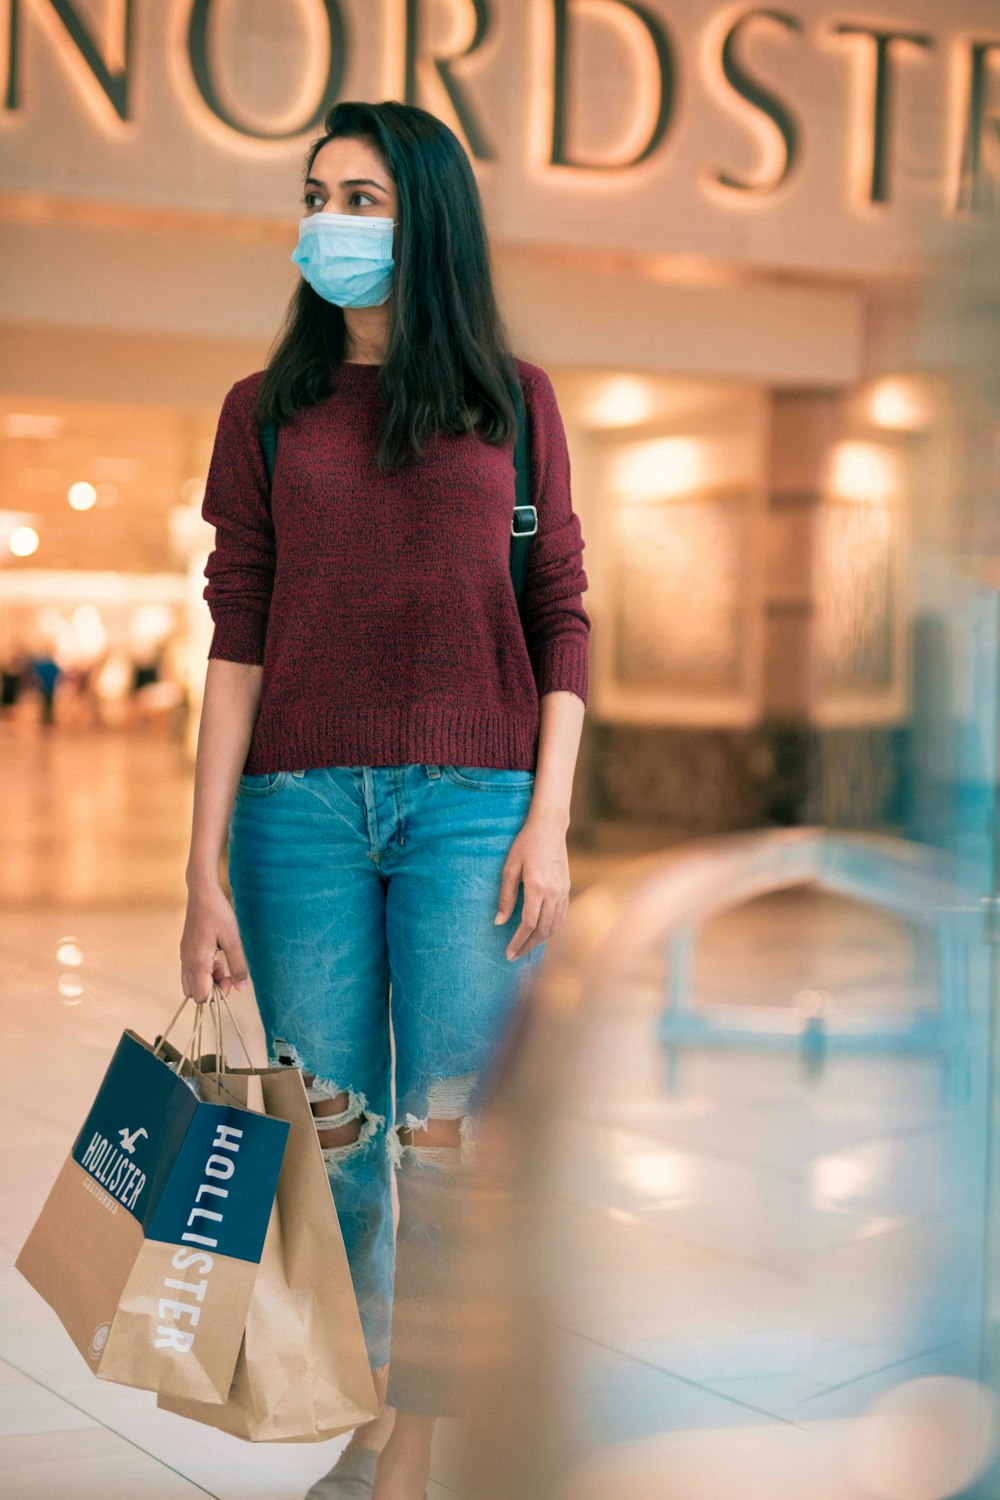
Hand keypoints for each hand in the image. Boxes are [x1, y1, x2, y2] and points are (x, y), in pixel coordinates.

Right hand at [180, 883, 249, 1003]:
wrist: (202, 894)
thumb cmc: (218, 914)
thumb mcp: (233, 940)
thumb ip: (238, 966)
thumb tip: (241, 988)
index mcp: (198, 962)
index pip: (200, 996)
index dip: (216, 995)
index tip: (230, 980)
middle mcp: (187, 962)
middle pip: (194, 992)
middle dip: (212, 989)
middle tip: (228, 974)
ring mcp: (184, 956)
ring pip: (192, 982)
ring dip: (208, 980)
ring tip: (224, 964)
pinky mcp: (185, 950)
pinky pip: (191, 970)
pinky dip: (204, 971)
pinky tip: (217, 957)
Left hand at [494, 809, 569, 960]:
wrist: (549, 828)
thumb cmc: (525, 844)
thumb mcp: (509, 868)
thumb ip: (506, 897)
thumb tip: (499, 922)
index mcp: (537, 887)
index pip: (528, 924)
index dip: (518, 941)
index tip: (508, 953)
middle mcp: (553, 892)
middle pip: (542, 930)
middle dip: (528, 946)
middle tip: (514, 956)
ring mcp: (563, 891)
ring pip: (554, 926)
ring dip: (540, 941)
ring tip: (525, 947)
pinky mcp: (566, 889)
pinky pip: (561, 916)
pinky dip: (551, 929)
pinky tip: (541, 933)